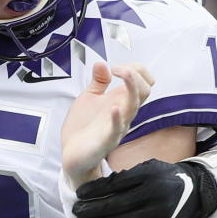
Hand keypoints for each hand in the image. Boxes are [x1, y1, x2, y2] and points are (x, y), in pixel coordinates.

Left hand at [61, 62, 153, 187]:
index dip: (135, 69)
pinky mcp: (106, 140)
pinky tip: (114, 108)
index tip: (116, 67)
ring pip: (133, 107)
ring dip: (132, 88)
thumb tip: (101, 63)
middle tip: (118, 68)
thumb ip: (98, 81)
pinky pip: (116, 130)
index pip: (143, 81)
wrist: (73, 154)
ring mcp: (117, 126)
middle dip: (135, 75)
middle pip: (144, 91)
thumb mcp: (89, 97)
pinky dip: (117, 118)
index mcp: (120, 101)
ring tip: (125, 74)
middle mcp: (122, 112)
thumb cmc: (84, 127)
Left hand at [73, 158, 211, 217]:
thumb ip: (125, 175)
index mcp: (148, 174)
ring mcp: (159, 213)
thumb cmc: (162, 177)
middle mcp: (155, 194)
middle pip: (116, 205)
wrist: (195, 192)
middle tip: (74, 212)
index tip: (78, 194)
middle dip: (92, 210)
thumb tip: (96, 186)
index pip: (115, 183)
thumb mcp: (147, 167)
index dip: (94, 190)